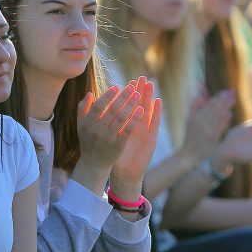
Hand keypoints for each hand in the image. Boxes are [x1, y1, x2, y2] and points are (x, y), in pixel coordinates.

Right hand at [77, 84, 142, 170]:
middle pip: (112, 110)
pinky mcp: (117, 146)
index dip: (107, 96)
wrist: (94, 163)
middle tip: (132, 87)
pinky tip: (141, 110)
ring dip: (131, 105)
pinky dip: (134, 119)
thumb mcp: (81, 124)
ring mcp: (107, 139)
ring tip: (138, 95)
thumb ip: (83, 108)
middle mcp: (97, 130)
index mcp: (87, 123)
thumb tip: (89, 93)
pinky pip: (127, 130)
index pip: (98, 106)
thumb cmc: (88, 139)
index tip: (116, 87)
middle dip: (123, 97)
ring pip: (121, 119)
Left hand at [111, 76, 161, 197]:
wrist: (125, 174)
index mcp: (125, 124)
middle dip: (139, 91)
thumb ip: (102, 123)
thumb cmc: (115, 155)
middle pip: (139, 105)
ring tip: (150, 84)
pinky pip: (154, 123)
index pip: (127, 106)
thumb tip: (93, 107)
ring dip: (149, 97)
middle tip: (141, 77)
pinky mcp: (151, 138)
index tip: (127, 82)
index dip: (128, 94)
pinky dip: (156, 112)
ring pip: (148, 111)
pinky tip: (158, 101)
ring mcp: (144, 131)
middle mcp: (136, 126)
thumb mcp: (107, 137)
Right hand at [181, 90, 234, 162]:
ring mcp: (207, 131)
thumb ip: (194, 107)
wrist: (190, 153)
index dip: (217, 97)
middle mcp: (201, 123)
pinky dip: (224, 120)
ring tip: (233, 100)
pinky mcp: (212, 139)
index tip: (225, 91)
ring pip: (217, 116)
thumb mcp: (189, 121)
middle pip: (214, 108)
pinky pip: (219, 127)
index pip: (208, 105)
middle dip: (223, 99)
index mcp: (195, 118)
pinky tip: (229, 114)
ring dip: (226, 107)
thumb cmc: (190, 136)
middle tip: (232, 92)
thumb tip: (199, 95)